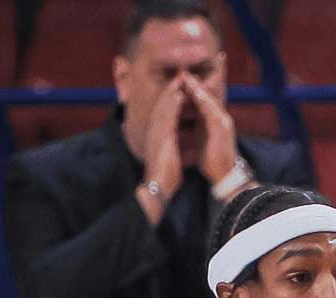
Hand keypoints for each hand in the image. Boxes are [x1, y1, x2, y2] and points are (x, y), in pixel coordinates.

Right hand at [137, 77, 186, 213]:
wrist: (159, 185)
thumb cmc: (164, 173)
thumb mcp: (167, 154)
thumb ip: (168, 144)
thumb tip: (170, 140)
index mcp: (158, 133)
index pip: (164, 111)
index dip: (170, 97)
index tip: (179, 85)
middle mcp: (155, 129)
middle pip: (162, 103)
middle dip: (171, 88)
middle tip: (180, 73)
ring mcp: (157, 132)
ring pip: (164, 106)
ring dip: (172, 90)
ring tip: (180, 77)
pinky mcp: (162, 136)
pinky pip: (168, 116)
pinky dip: (173, 104)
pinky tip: (179, 94)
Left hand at [182, 74, 240, 189]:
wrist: (224, 175)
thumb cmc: (213, 158)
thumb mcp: (204, 136)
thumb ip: (200, 123)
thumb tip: (194, 115)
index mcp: (216, 118)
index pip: (211, 95)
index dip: (203, 81)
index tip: (193, 69)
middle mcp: (222, 116)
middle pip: (216, 91)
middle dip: (209, 76)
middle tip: (203, 61)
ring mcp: (223, 121)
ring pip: (211, 98)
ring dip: (199, 85)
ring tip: (188, 74)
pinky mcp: (221, 129)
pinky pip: (211, 110)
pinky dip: (203, 99)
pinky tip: (195, 91)